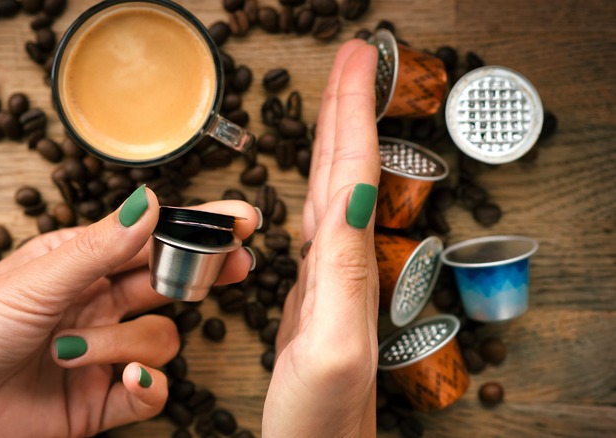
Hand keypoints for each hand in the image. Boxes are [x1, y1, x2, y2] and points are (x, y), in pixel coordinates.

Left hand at [0, 188, 257, 436]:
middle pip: (170, 283)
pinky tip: (123, 380)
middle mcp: (97, 304)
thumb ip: (101, 247)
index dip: (198, 227)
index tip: (241, 217)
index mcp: (81, 264)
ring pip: (159, 340)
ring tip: (71, 349)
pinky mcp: (101, 400)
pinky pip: (151, 391)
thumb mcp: (36, 281)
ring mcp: (103, 352)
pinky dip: (146, 387)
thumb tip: (151, 201)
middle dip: (201, 275)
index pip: (151, 239)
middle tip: (235, 265)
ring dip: (123, 345)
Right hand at [263, 40, 380, 436]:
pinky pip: (315, 223)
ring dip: (335, 140)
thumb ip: (342, 276)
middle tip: (350, 59)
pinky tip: (316, 183)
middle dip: (348, 109)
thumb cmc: (322, 420)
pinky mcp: (310, 297)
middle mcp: (342, 266)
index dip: (353, 113)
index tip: (356, 60)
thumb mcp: (328, 350)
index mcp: (347, 268)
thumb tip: (353, 199)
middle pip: (344, 169)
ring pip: (332, 190)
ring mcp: (328, 280)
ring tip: (336, 101)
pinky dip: (317, 187)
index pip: (350, 172)